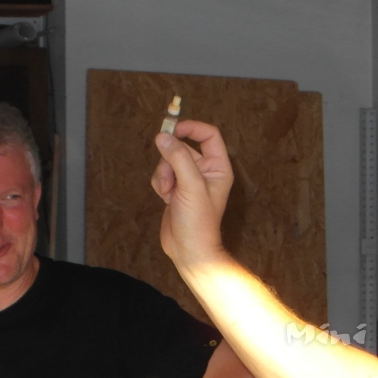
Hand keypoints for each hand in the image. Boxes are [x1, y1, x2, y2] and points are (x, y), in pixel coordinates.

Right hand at [151, 119, 233, 269]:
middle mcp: (205, 171)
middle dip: (170, 160)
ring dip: (163, 174)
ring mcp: (189, 180)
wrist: (188, 249)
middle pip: (182, 147)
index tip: (172, 129)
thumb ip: (178, 158)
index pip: (208, 135)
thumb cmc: (198, 221)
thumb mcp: (191, 185)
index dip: (191, 128)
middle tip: (169, 176)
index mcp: (218, 167)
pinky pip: (162, 174)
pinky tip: (165, 198)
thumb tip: (163, 137)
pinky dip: (160, 183)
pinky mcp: (175, 189)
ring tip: (168, 192)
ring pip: (168, 161)